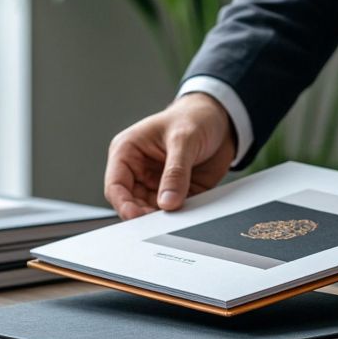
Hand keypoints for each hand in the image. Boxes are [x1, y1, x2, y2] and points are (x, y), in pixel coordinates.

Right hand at [104, 93, 236, 219]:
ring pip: (151, 211)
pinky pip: (174, 212)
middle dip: (144, 214)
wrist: (222, 120)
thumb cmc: (195, 117)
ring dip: (162, 217)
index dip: (123, 204)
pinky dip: (180, 216)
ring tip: (176, 218)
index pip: (115, 185)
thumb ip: (175, 172)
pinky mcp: (177, 192)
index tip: (137, 216)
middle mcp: (139, 170)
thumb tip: (167, 201)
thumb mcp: (183, 139)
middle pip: (131, 203)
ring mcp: (157, 183)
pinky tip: (188, 214)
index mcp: (128, 151)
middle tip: (160, 222)